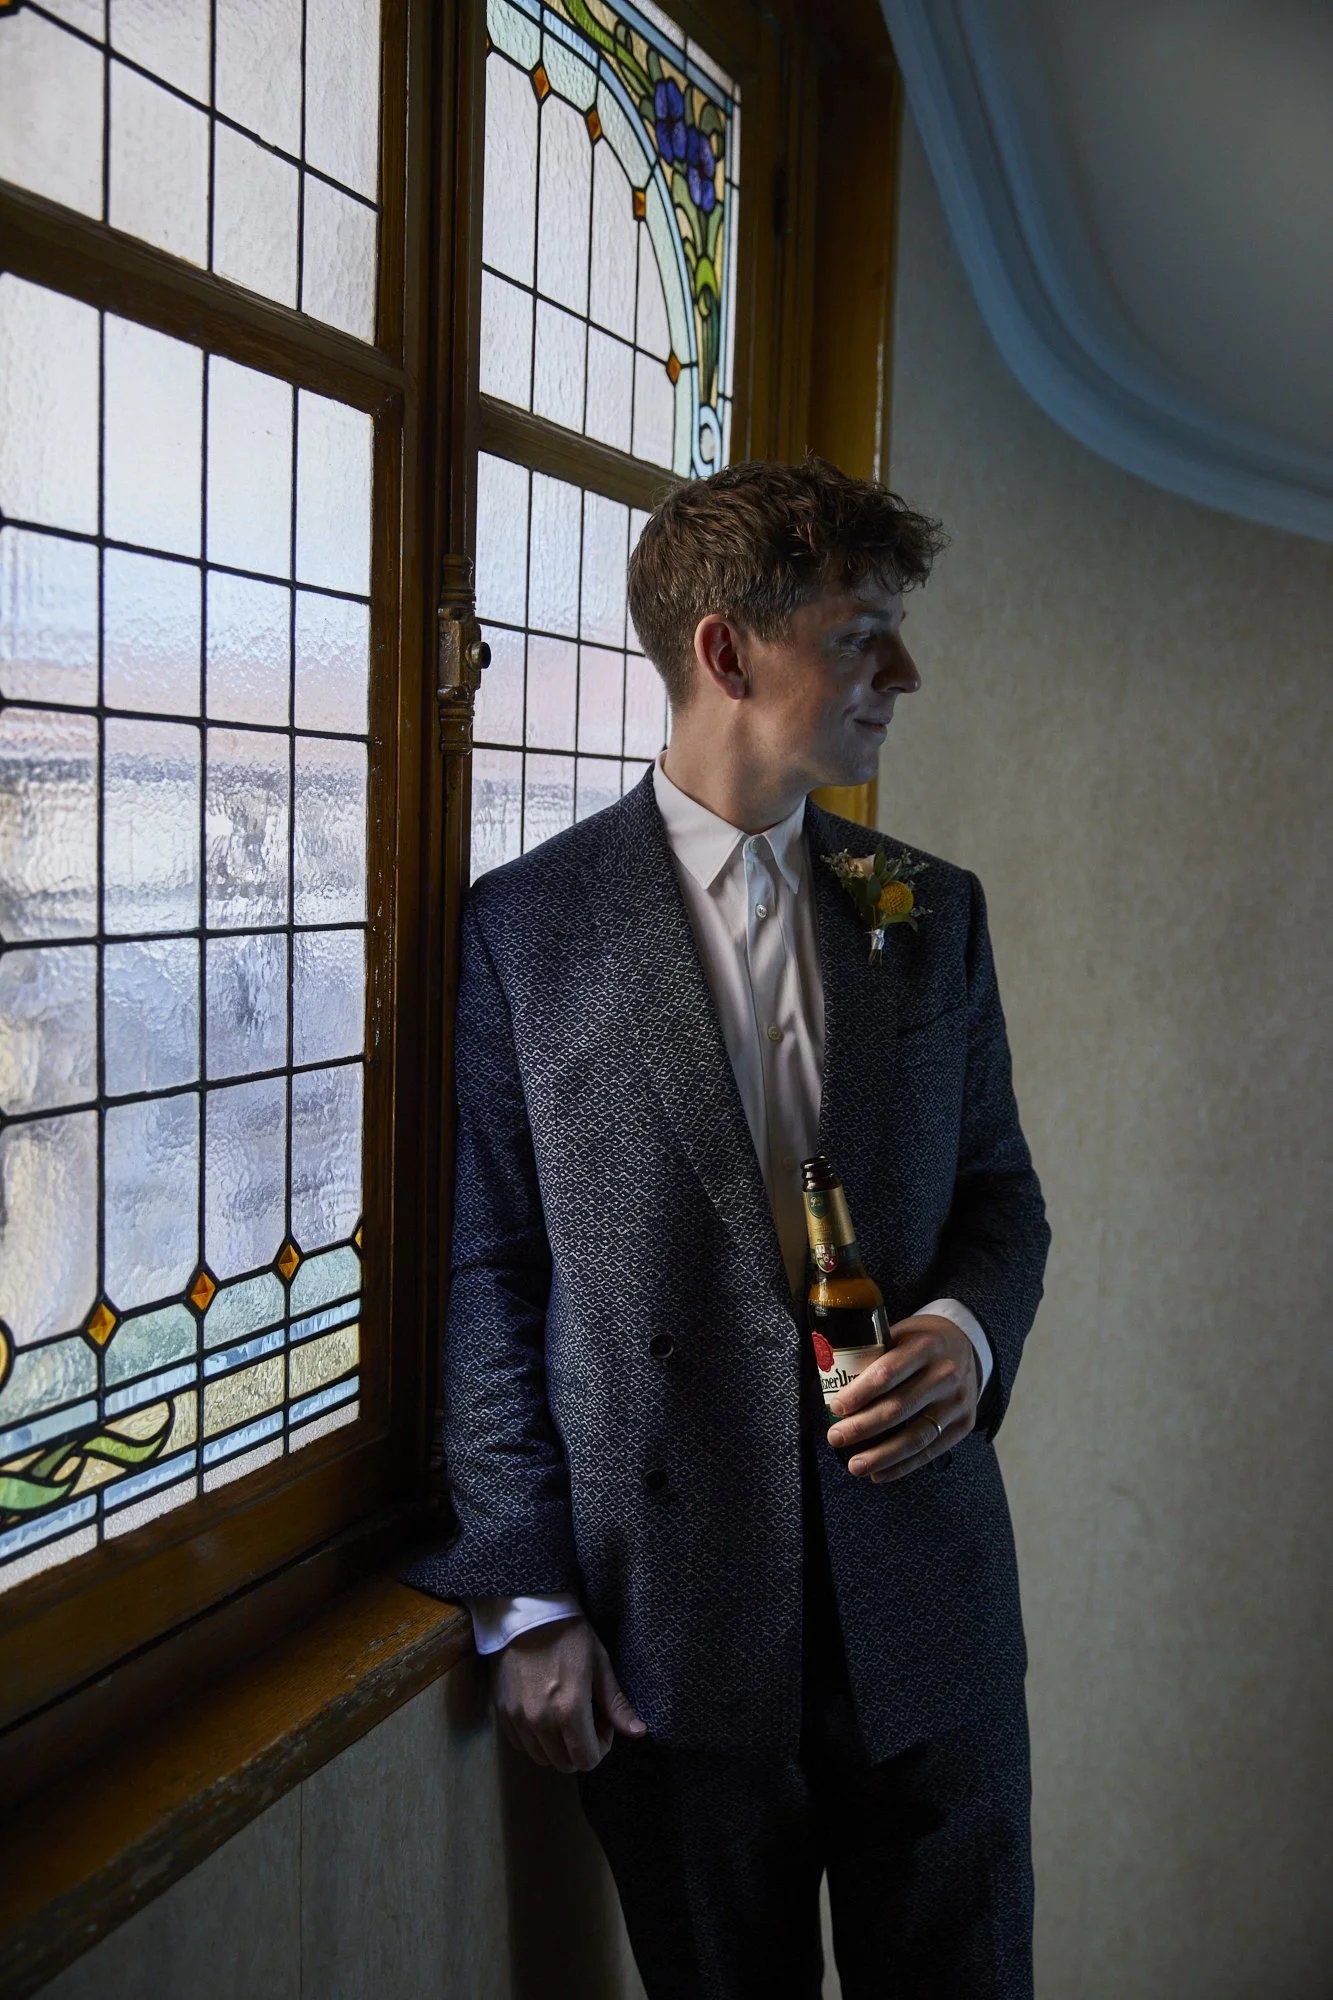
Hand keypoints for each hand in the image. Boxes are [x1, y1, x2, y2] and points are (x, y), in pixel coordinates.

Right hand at [489, 1614, 646, 1772]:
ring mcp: (517, 1720)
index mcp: (569, 1711)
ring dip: (557, 1746)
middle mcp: (540, 1723)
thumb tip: (639, 1733)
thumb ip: (616, 1704)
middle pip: (564, 1763)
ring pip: (541, 1757)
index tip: (602, 1721)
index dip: (601, 1746)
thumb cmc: (569, 1635)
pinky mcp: (502, 1713)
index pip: (587, 1760)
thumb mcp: (599, 1664)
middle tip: (585, 1718)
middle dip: (580, 1748)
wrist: (526, 1613)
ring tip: (563, 1716)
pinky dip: (535, 1739)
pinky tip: (543, 1713)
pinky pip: (521, 1744)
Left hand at [826, 1313, 978, 1482]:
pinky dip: (903, 1466)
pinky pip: (930, 1451)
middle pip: (898, 1408)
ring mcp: (957, 1402)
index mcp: (924, 1346)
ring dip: (881, 1455)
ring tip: (854, 1465)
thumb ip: (873, 1354)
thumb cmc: (922, 1341)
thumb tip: (828, 1380)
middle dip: (862, 1427)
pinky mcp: (964, 1424)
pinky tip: (879, 1474)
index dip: (859, 1393)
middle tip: (836, 1437)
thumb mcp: (901, 1333)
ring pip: (916, 1436)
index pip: (886, 1373)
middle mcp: (945, 1374)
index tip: (836, 1408)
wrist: (967, 1345)